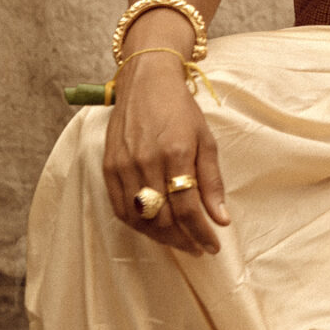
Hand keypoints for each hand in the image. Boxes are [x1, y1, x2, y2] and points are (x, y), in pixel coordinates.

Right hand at [103, 53, 229, 254]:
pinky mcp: (108, 167)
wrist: (145, 81)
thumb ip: (212, 182)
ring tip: (179, 241)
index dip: (202, 233)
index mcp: (175, 154)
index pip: (188, 210)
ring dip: (160, 237)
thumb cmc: (180, 109)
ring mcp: (123, 166)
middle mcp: (146, 162)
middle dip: (182, 240)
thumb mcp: (205, 140)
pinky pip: (119, 207)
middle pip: (162, 219)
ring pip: (139, 218)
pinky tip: (152, 227)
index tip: (213, 246)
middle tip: (198, 247)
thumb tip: (221, 219)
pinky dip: (137, 224)